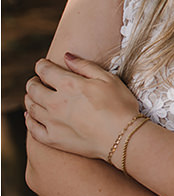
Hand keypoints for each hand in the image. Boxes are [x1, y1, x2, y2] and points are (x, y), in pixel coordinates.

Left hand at [24, 53, 139, 161]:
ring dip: (29, 99)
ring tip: (33, 96)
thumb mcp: (109, 79)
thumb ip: (85, 66)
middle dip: (33, 82)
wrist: (123, 137)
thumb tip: (66, 56)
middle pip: (33, 89)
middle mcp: (56, 102)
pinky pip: (33, 129)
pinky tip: (30, 117)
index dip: (42, 65)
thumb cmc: (121, 106)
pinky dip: (29, 120)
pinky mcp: (54, 139)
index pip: (45, 71)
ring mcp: (52, 122)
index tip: (42, 64)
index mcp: (69, 85)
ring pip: (31, 107)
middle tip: (36, 81)